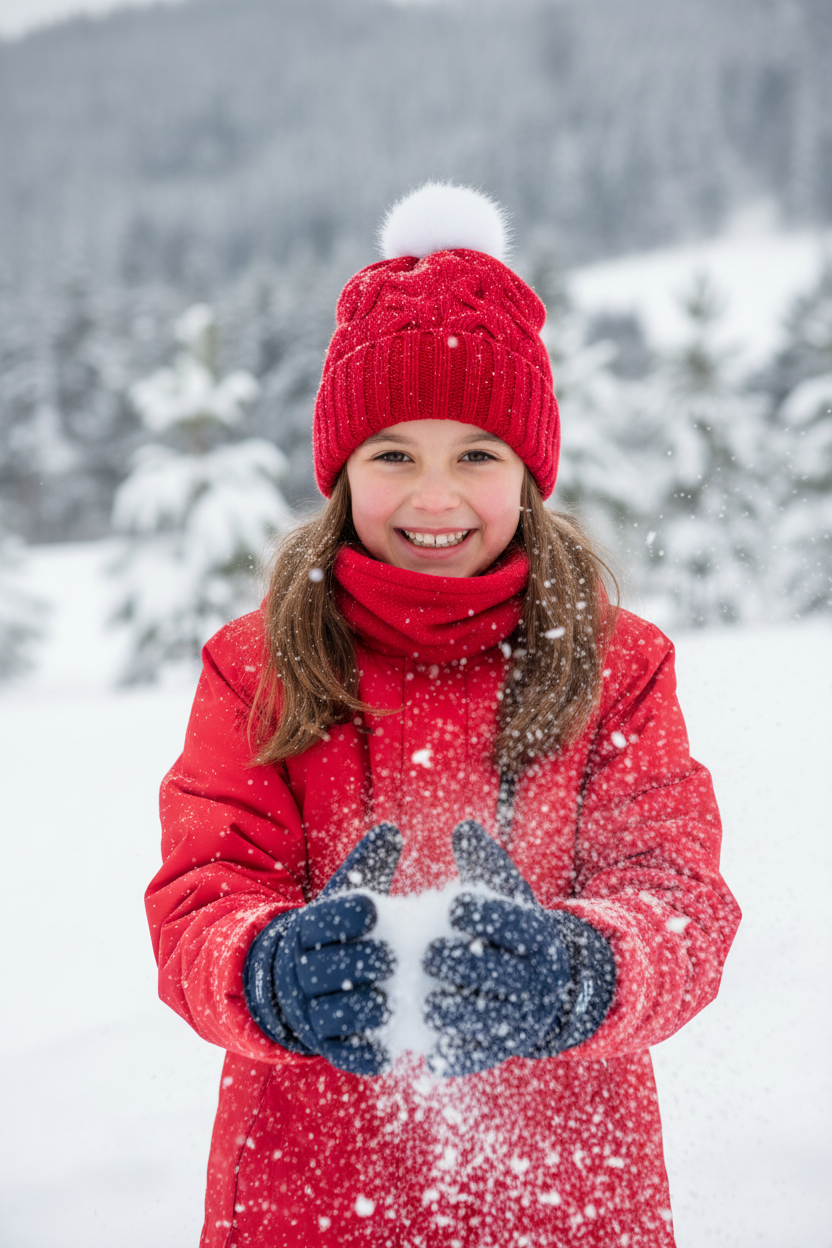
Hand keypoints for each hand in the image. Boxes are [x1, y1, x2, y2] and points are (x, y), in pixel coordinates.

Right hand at [244, 822, 401, 1075]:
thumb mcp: (342, 896)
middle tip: (399, 957)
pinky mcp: (324, 1046)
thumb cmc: (331, 931)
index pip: (329, 920)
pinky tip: (395, 1039)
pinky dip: (371, 1049)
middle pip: (338, 966)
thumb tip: (392, 830)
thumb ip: (367, 865)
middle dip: (372, 961)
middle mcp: (301, 971)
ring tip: (399, 996)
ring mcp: (310, 1012)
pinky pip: (347, 1053)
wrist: (283, 982)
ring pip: (343, 1013)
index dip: (355, 914)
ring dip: (374, 1006)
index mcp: (306, 929)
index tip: (376, 909)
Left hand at [423, 820, 614, 1076]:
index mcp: (537, 937)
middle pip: (493, 972)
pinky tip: (428, 1054)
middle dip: (457, 964)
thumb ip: (483, 862)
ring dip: (448, 1012)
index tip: (451, 906)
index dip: (480, 914)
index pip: (510, 923)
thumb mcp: (506, 894)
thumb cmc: (511, 929)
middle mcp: (538, 980)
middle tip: (427, 955)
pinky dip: (454, 1056)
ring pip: (482, 1017)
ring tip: (421, 1000)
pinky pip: (479, 1057)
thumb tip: (463, 826)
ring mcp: (524, 1018)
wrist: (550, 985)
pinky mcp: (506, 1049)